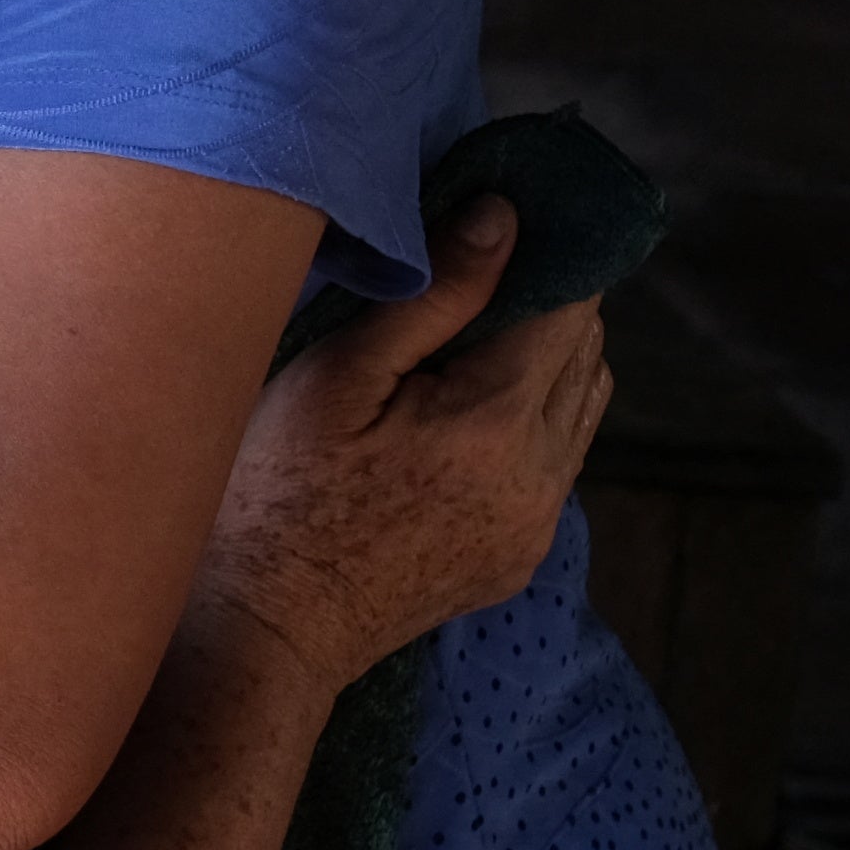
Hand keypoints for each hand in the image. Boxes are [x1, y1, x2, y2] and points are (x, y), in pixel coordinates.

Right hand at [194, 201, 617, 699]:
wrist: (264, 631)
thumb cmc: (277, 492)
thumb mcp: (338, 376)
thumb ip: (433, 296)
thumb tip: (504, 218)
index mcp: (497, 422)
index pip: (571, 306)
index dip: (547, 255)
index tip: (509, 223)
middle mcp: (540, 478)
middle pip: (586, 353)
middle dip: (545, 304)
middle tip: (475, 279)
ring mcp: (536, 526)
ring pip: (581, 409)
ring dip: (544, 365)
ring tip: (465, 349)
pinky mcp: (519, 558)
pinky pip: (555, 465)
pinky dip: (529, 425)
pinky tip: (455, 424)